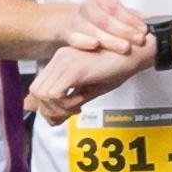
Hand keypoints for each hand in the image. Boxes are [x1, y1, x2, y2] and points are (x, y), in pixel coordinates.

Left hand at [25, 43, 151, 125]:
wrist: (135, 54)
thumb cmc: (116, 69)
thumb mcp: (87, 88)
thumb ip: (67, 100)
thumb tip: (48, 117)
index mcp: (59, 61)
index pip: (37, 87)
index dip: (45, 105)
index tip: (62, 112)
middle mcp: (58, 59)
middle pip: (36, 91)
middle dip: (50, 110)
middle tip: (70, 113)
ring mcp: (64, 62)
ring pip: (44, 95)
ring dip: (60, 108)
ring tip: (78, 107)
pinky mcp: (74, 70)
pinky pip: (57, 94)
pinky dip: (66, 105)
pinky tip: (81, 103)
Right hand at [63, 0, 149, 54]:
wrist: (80, 23)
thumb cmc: (105, 18)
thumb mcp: (119, 12)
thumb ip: (133, 17)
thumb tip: (157, 22)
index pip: (115, 7)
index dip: (130, 19)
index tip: (143, 29)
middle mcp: (86, 6)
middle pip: (104, 19)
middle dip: (123, 31)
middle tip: (138, 40)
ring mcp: (76, 20)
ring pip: (92, 29)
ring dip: (109, 40)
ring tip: (124, 47)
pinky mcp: (69, 34)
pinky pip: (75, 38)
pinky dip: (84, 41)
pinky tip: (95, 45)